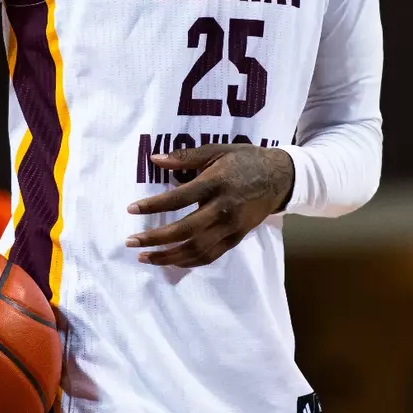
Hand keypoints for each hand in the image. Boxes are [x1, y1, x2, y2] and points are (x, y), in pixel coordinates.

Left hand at [126, 144, 294, 266]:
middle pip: (185, 230)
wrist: (280, 178)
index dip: (153, 205)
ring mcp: (231, 226)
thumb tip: (155, 159)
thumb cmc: (244, 160)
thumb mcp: (216, 151)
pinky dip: (190, 261)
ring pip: (197, 249)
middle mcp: (223, 208)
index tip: (132, 210)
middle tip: (132, 242)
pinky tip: (172, 261)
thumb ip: (185, 157)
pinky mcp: (237, 238)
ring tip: (145, 257)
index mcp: (216, 183)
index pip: (179, 198)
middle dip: (156, 238)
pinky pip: (211, 255)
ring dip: (169, 256)